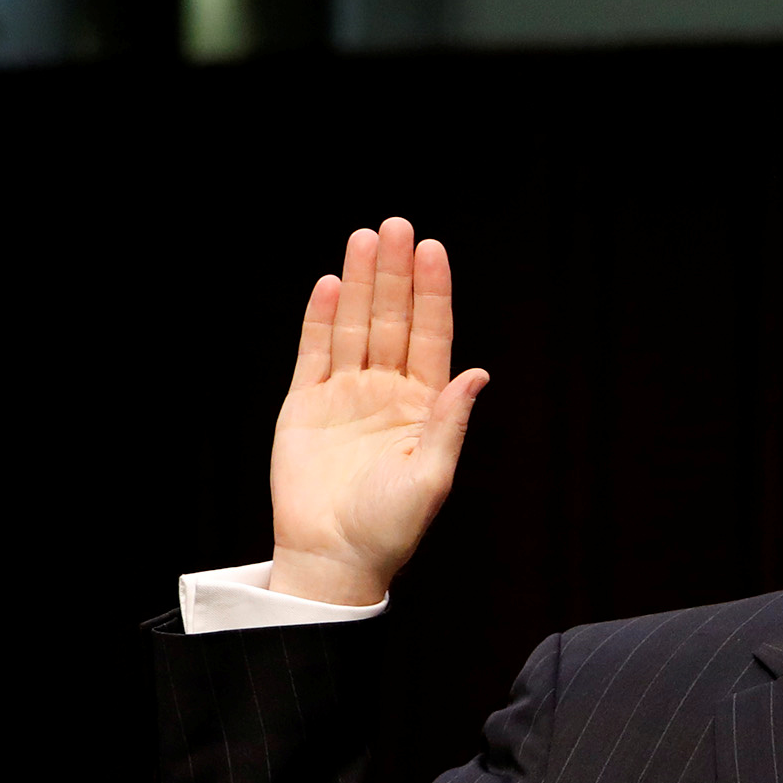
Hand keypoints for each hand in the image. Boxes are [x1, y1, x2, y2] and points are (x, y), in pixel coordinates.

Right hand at [267, 218, 490, 605]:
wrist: (334, 556)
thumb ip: (450, 424)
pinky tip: (331, 284)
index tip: (433, 250)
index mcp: (424, 406)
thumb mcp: (431, 477)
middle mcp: (387, 391)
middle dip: (396, 274)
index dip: (433, 293)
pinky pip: (314, 351)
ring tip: (365, 238)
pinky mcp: (305, 404)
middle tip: (397, 226)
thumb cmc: (390, 527)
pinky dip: (321, 318)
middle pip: (393, 319)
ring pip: (354, 325)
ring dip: (361, 283)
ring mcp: (345, 394)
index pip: (431, 336)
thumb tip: (477, 374)